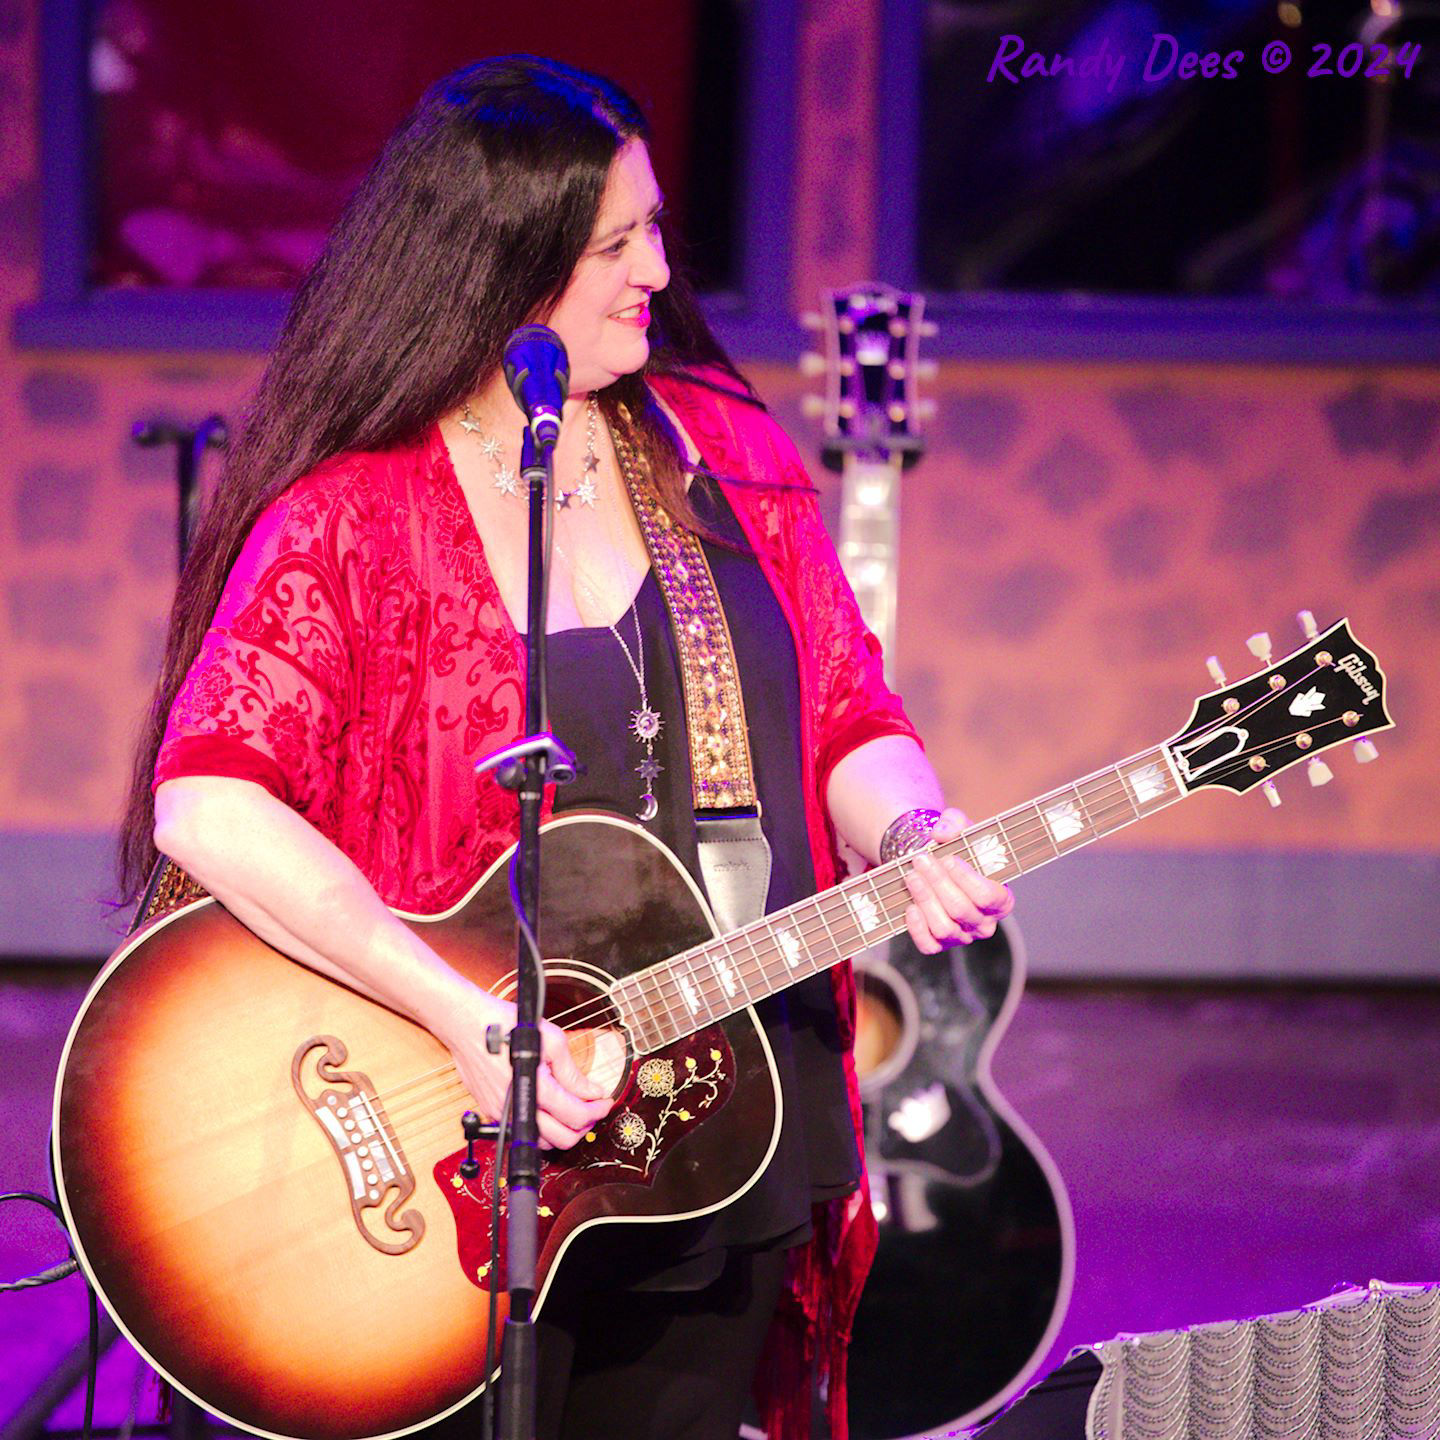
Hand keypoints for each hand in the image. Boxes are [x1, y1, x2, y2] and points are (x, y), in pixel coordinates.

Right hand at [437, 986, 615, 1150]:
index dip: (597, 1111)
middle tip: (593, 1108)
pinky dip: (542, 1128)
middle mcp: (517, 1107)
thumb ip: (572, 1071)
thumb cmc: (505, 1025)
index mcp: (535, 1088)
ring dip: (563, 1131)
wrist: (467, 1025)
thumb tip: (592, 1092)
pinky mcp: (493, 1113)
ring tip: (573, 1109)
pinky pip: (523, 1132)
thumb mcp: (550, 1039)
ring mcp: (503, 1114)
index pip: (576, 1115)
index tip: (605, 1101)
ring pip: (542, 1142)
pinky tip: (549, 1109)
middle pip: (562, 1139)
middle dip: (584, 1125)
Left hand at [900, 807, 1013, 953]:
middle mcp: (984, 922)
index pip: (988, 896)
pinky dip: (917, 928)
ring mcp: (962, 936)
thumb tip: (941, 832)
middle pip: (961, 910)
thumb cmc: (955, 849)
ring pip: (944, 928)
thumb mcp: (959, 829)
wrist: (934, 864)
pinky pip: (929, 946)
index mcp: (1000, 899)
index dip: (967, 879)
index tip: (948, 858)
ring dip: (925, 900)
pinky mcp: (939, 945)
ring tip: (911, 876)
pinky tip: (910, 906)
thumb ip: (955, 824)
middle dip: (938, 883)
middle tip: (920, 860)